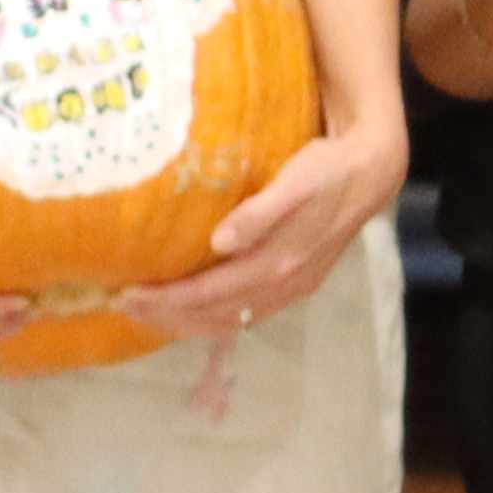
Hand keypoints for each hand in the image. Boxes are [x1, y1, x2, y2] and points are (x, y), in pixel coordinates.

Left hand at [114, 108, 405, 340]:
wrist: (372, 173)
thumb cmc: (326, 171)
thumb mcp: (295, 183)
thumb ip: (259, 214)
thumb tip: (220, 242)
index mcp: (278, 264)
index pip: (210, 293)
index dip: (167, 299)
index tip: (126, 294)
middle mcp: (284, 285)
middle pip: (215, 315)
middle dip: (166, 316)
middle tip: (121, 307)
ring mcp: (293, 289)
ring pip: (230, 321)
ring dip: (187, 322)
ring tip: (148, 315)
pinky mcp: (298, 284)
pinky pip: (246, 314)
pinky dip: (213, 318)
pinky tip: (195, 311)